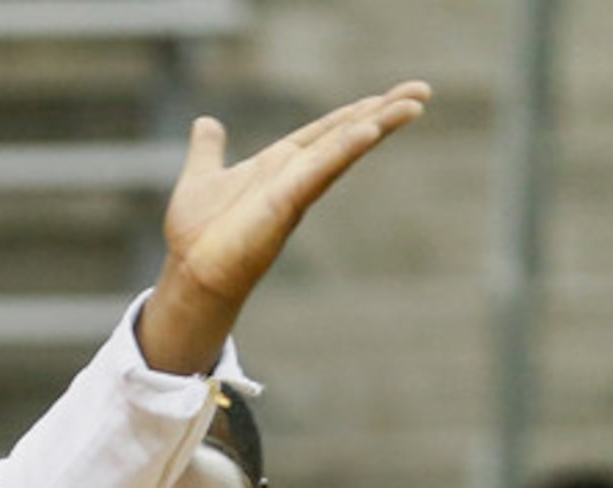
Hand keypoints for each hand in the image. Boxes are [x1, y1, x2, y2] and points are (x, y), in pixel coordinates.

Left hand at [137, 82, 431, 374]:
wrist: (190, 271)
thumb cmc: (197, 234)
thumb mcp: (201, 176)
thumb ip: (208, 150)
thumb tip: (206, 124)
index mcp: (281, 165)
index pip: (327, 131)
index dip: (356, 111)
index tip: (387, 96)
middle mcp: (296, 174)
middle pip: (347, 134)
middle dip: (383, 112)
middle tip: (423, 91)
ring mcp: (295, 188)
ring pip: (344, 148)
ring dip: (379, 124)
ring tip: (414, 104)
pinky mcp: (287, 202)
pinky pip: (321, 169)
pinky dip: (345, 148)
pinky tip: (371, 129)